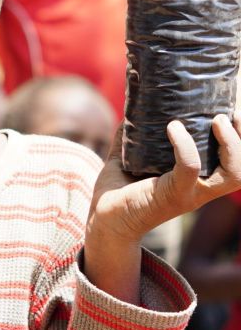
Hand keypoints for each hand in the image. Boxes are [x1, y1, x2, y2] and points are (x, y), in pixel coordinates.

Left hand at [89, 113, 240, 245]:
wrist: (102, 220)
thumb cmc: (117, 191)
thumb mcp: (129, 158)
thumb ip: (133, 136)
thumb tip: (133, 109)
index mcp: (197, 180)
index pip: (234, 164)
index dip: (240, 139)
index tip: (232, 113)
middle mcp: (199, 189)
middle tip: (226, 115)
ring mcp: (189, 194)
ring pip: (232, 175)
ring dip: (231, 144)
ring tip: (216, 119)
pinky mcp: (171, 196)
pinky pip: (190, 168)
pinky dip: (185, 145)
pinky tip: (172, 127)